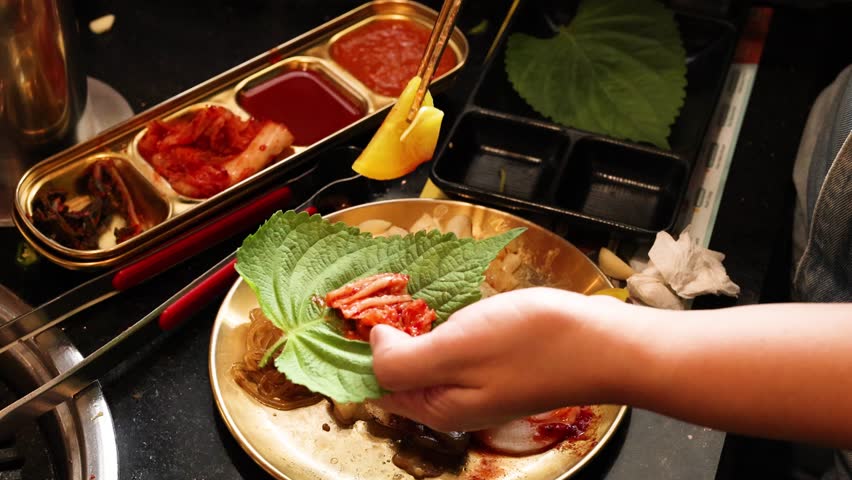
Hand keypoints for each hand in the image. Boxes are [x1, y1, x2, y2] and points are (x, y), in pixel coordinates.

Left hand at [369, 287, 639, 431]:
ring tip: (397, 295)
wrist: (603, 343)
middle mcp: (454, 402)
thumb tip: (373, 345)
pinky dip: (439, 326)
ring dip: (409, 329)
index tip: (346, 314)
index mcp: (437, 407)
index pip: (378, 386)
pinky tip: (439, 303)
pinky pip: (454, 348)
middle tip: (372, 296)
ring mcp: (478, 384)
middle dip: (382, 337)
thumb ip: (404, 358)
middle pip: (401, 373)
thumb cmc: (531, 345)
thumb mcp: (455, 350)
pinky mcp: (498, 363)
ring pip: (427, 357)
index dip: (357, 352)